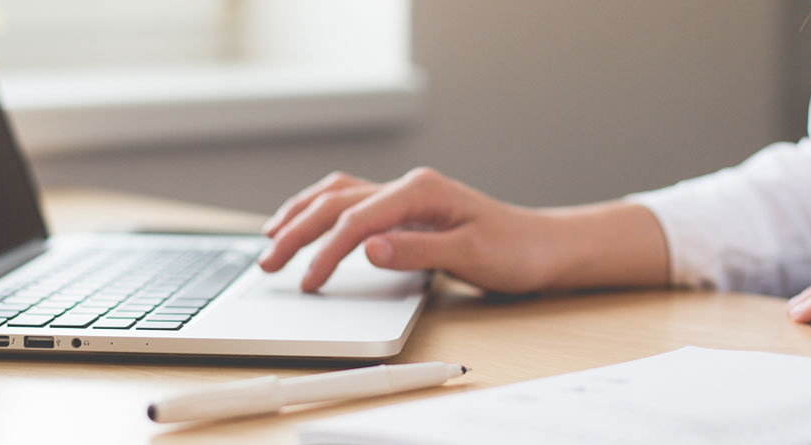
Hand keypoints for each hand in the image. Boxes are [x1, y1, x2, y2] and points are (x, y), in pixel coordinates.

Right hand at [257, 167, 669, 292]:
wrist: (543, 247)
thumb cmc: (515, 251)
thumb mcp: (471, 256)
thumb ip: (416, 251)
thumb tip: (367, 248)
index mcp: (421, 191)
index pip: (356, 220)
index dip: (326, 252)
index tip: (308, 282)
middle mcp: (409, 187)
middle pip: (336, 203)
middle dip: (296, 231)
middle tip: (267, 263)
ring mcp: (405, 195)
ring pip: (337, 195)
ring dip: (300, 214)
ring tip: (270, 238)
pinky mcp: (406, 210)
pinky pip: (351, 202)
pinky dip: (321, 212)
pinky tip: (307, 223)